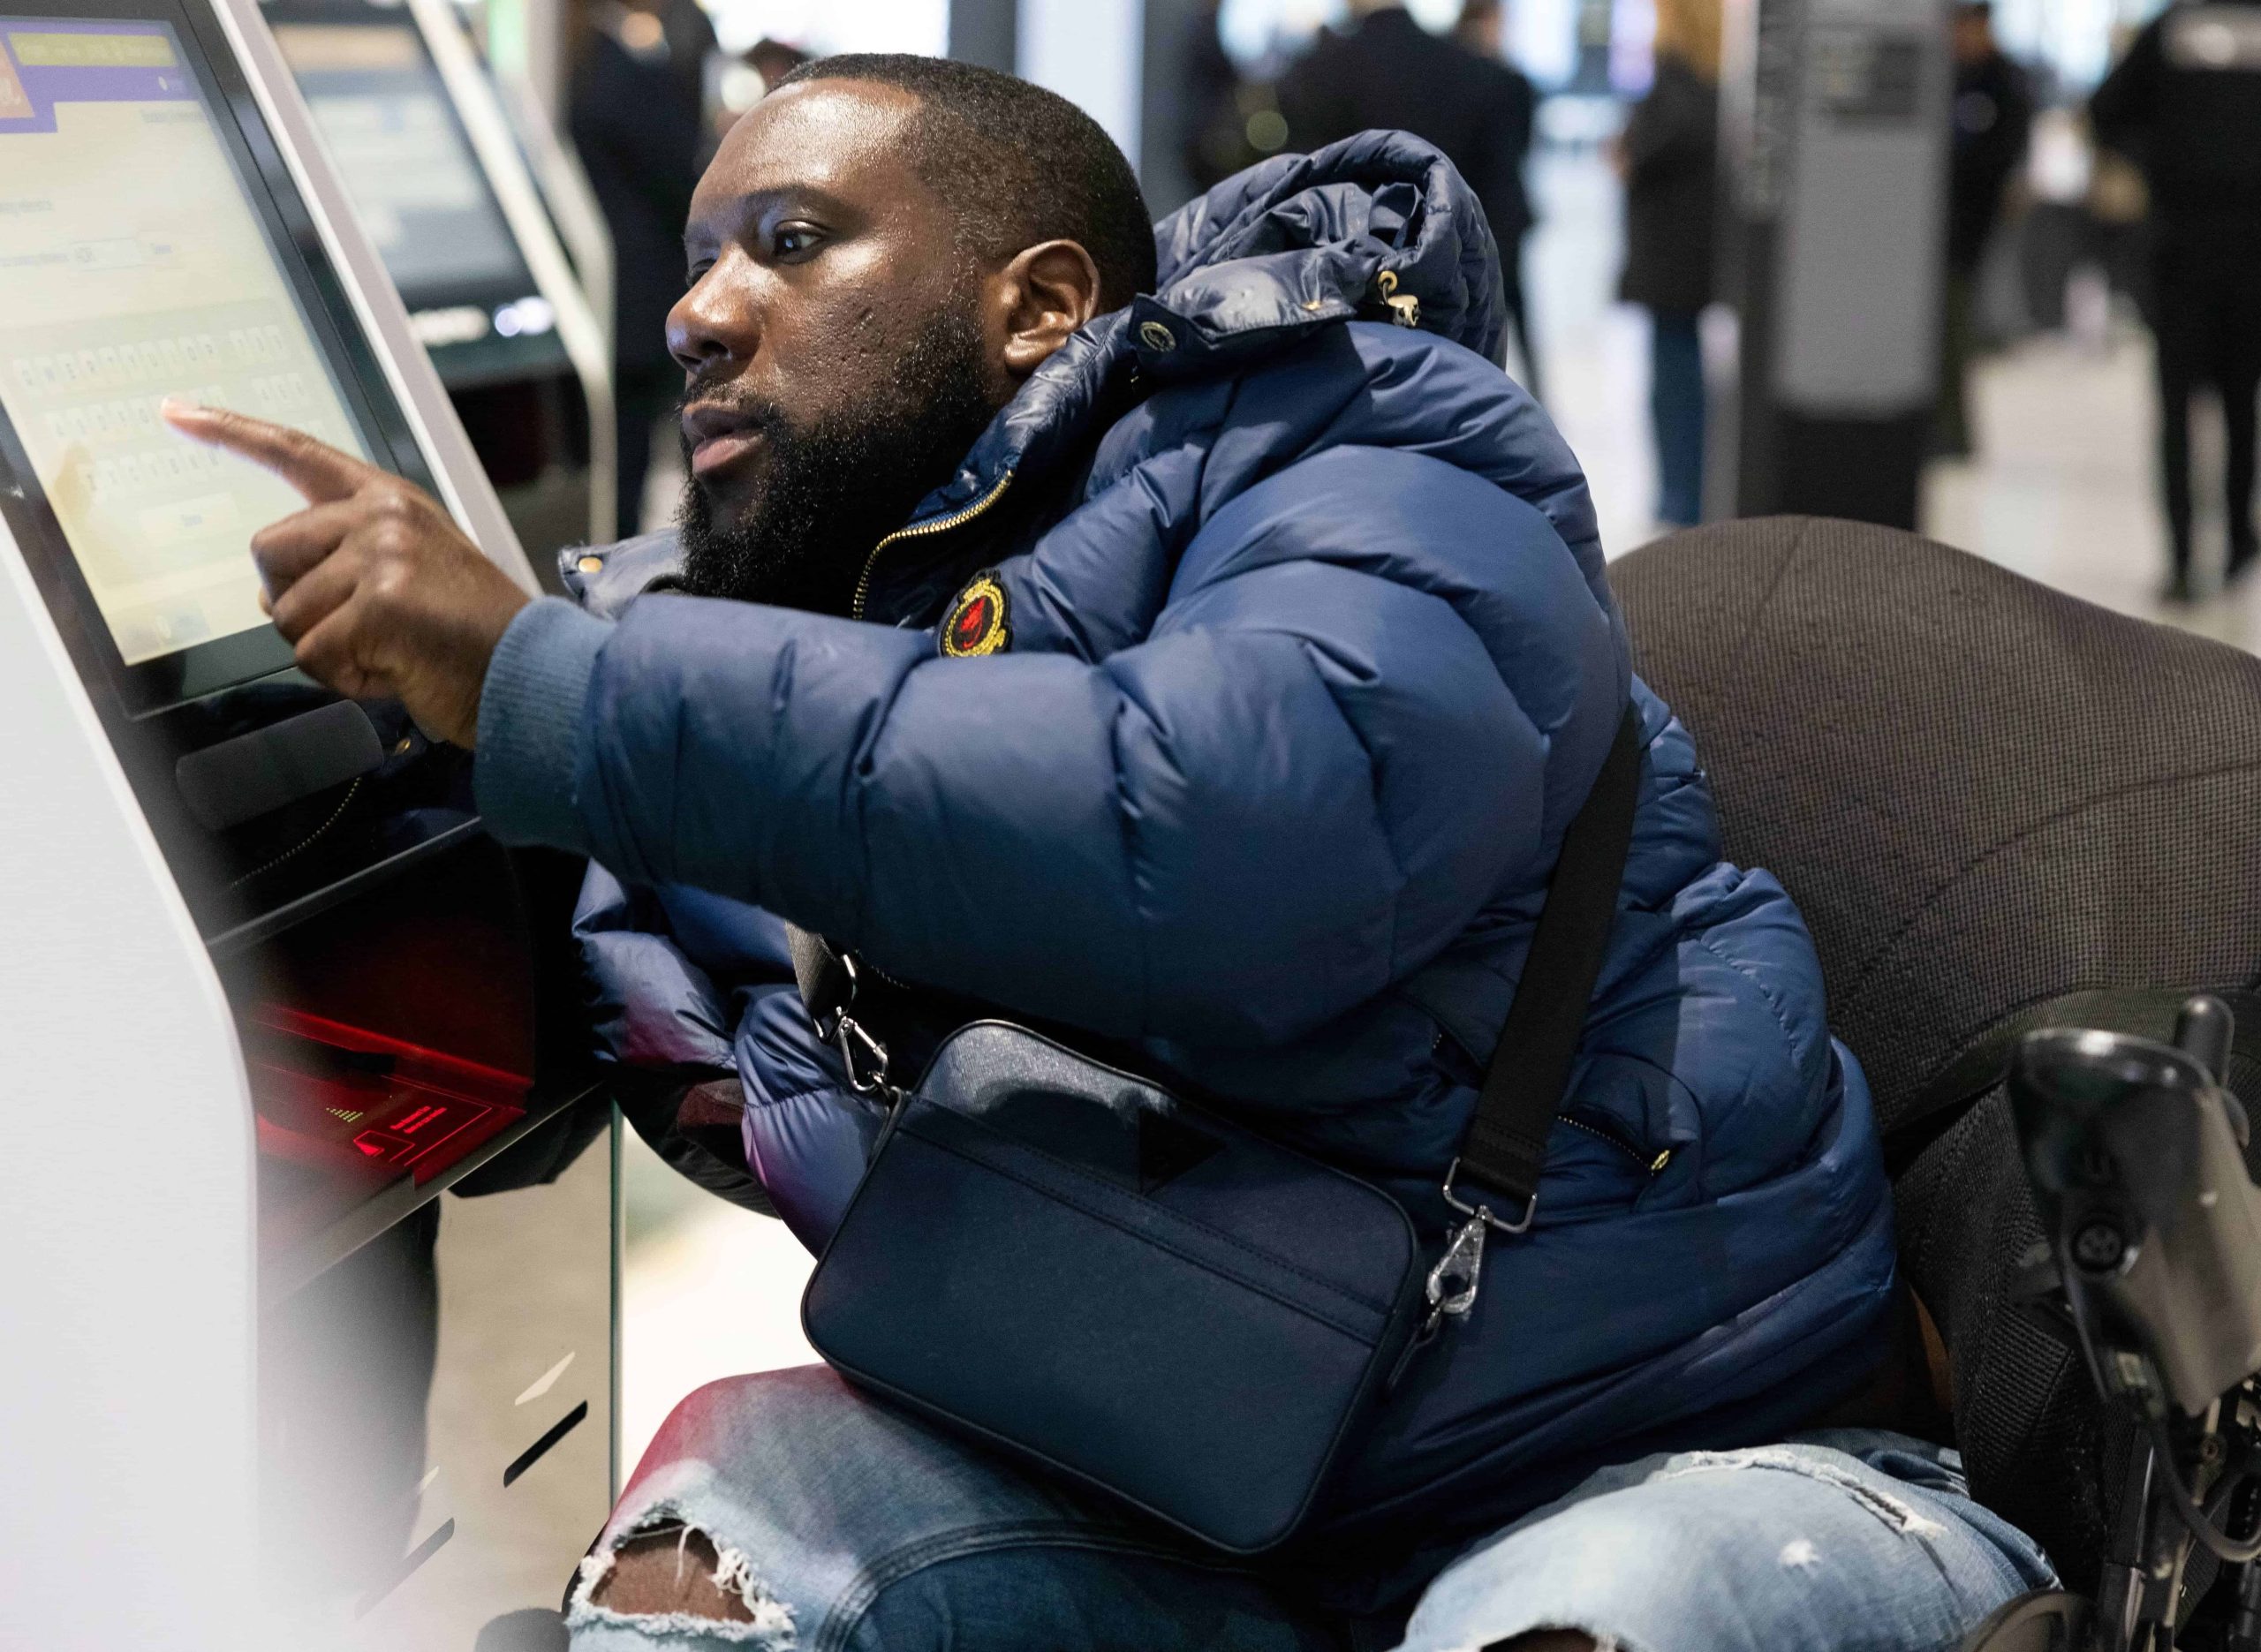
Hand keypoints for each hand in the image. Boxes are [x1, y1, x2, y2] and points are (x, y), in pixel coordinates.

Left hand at [163, 400, 530, 746]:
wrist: (535, 675)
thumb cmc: (476, 636)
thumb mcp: (414, 574)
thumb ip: (345, 562)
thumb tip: (269, 594)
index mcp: (389, 501)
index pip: (297, 453)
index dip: (231, 431)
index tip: (177, 411)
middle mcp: (382, 516)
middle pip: (267, 553)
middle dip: (295, 602)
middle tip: (358, 627)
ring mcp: (382, 556)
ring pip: (286, 613)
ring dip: (327, 649)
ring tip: (391, 651)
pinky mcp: (380, 604)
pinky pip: (313, 654)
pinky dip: (347, 678)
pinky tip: (395, 671)